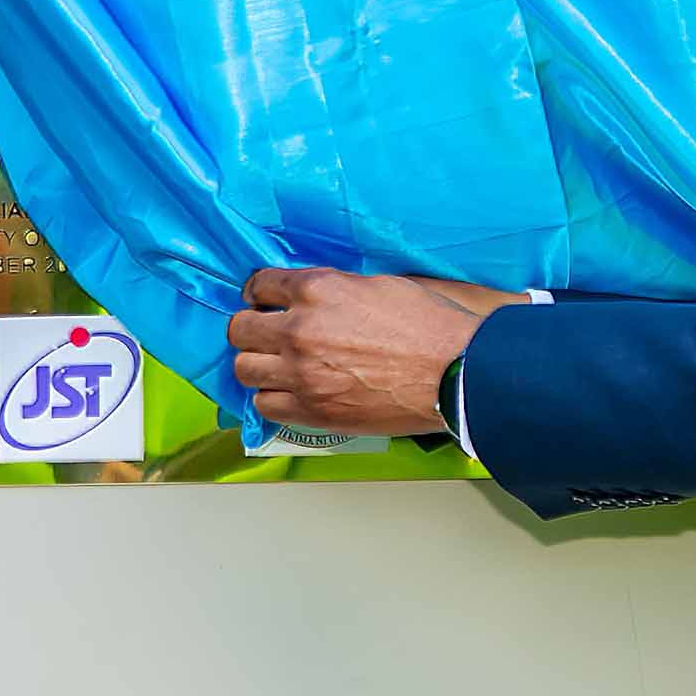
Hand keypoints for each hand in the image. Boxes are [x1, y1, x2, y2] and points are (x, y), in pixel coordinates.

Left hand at [225, 267, 514, 438]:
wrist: (455, 372)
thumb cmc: (428, 326)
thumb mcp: (377, 285)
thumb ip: (334, 289)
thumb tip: (312, 297)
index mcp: (317, 289)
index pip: (259, 285)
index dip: (260, 294)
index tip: (264, 301)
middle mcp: (299, 329)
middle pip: (240, 329)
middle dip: (251, 329)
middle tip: (266, 335)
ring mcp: (301, 374)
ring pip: (244, 369)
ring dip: (258, 365)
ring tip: (276, 366)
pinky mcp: (311, 411)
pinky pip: (264, 405)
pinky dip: (274, 398)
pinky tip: (290, 393)